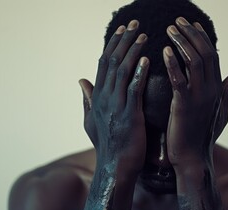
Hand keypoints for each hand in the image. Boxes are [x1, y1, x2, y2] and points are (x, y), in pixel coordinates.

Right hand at [79, 20, 148, 175]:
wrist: (115, 168)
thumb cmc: (107, 145)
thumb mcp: (90, 121)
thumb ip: (87, 98)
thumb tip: (81, 80)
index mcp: (97, 97)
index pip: (103, 64)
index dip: (112, 45)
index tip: (122, 30)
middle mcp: (103, 98)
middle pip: (112, 62)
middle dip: (123, 41)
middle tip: (135, 24)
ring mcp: (115, 106)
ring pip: (122, 71)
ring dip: (132, 51)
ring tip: (144, 35)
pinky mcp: (129, 115)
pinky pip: (133, 89)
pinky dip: (139, 73)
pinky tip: (147, 59)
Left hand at [163, 17, 227, 171]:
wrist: (192, 158)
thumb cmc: (203, 135)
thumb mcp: (220, 112)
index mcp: (218, 89)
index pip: (213, 56)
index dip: (203, 38)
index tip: (192, 24)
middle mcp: (211, 90)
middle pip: (205, 53)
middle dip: (191, 34)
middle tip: (177, 20)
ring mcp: (199, 97)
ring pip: (194, 61)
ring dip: (181, 42)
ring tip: (169, 29)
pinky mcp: (184, 105)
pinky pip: (179, 79)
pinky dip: (172, 63)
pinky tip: (164, 51)